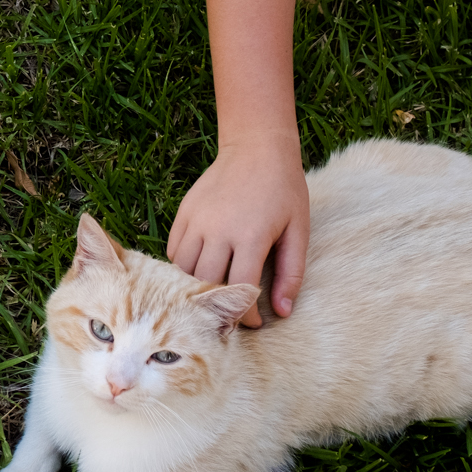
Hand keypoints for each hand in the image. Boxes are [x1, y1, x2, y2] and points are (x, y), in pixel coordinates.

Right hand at [166, 144, 308, 326]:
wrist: (256, 148)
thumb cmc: (284, 190)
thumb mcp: (298, 231)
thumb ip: (291, 273)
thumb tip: (283, 311)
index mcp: (251, 236)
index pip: (241, 291)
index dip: (246, 315)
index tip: (253, 323)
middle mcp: (219, 229)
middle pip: (206, 284)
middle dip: (215, 308)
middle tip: (226, 317)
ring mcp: (198, 220)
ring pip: (183, 270)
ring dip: (194, 290)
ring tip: (207, 299)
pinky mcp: (184, 212)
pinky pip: (174, 251)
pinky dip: (181, 268)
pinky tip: (196, 273)